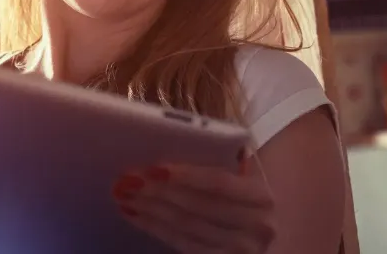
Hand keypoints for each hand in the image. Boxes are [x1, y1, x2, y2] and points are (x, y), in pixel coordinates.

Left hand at [112, 157, 275, 252]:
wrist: (254, 235)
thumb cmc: (241, 200)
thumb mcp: (239, 182)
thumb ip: (218, 165)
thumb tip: (166, 143)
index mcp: (260, 196)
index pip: (219, 183)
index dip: (186, 175)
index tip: (153, 168)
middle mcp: (258, 225)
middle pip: (199, 206)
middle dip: (159, 192)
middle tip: (128, 180)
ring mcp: (243, 249)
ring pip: (187, 227)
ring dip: (151, 210)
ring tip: (126, 196)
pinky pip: (184, 244)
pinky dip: (156, 228)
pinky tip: (136, 216)